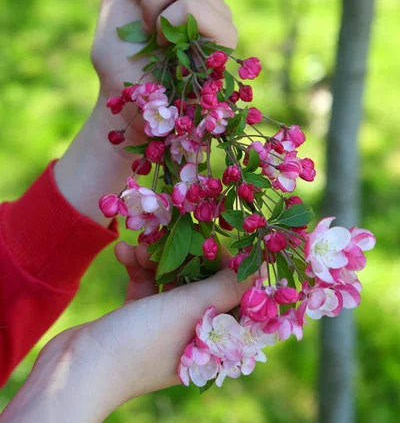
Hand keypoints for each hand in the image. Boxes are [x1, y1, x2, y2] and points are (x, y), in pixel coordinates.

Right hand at [1, 246, 252, 422]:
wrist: (76, 368)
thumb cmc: (142, 341)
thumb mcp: (190, 309)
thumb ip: (226, 287)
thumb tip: (257, 268)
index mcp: (213, 338)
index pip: (236, 297)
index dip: (231, 267)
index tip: (220, 239)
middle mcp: (192, 330)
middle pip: (202, 282)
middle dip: (187, 254)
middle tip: (178, 230)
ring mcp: (163, 322)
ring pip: (172, 278)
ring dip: (156, 256)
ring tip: (140, 244)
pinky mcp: (137, 314)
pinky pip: (146, 282)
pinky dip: (136, 265)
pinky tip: (123, 252)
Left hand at [92, 0, 235, 103]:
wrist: (125, 101)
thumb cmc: (120, 59)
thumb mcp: (115, 1)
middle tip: (144, 8)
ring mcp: (219, 12)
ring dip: (152, 4)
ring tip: (154, 33)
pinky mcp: (226, 37)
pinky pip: (194, 4)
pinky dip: (167, 24)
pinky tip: (168, 46)